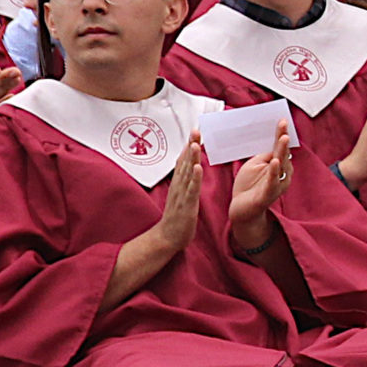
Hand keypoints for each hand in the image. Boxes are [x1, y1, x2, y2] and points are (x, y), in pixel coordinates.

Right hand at [152, 133, 204, 252]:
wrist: (168, 236)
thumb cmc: (177, 216)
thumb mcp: (182, 194)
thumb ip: (186, 180)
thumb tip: (192, 166)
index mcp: (179, 183)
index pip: (184, 160)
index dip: (189, 145)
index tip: (195, 131)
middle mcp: (179, 186)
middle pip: (185, 162)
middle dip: (191, 146)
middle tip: (196, 130)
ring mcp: (182, 195)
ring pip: (187, 173)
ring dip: (191, 158)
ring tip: (195, 144)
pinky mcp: (186, 205)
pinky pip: (191, 190)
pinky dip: (195, 178)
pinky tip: (198, 168)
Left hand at [227, 122, 294, 251]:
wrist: (241, 211)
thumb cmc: (248, 187)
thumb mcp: (253, 166)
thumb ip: (264, 156)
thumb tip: (272, 145)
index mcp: (275, 167)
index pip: (279, 147)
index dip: (281, 134)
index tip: (282, 120)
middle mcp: (280, 175)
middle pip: (283, 154)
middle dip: (283, 139)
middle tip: (284, 125)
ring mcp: (275, 185)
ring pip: (281, 166)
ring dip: (282, 152)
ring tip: (283, 139)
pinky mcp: (267, 195)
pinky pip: (272, 182)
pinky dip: (274, 172)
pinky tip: (275, 162)